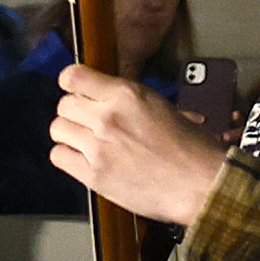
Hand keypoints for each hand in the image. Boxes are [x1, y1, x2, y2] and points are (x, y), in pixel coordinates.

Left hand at [50, 63, 228, 226]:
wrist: (201, 183)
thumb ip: (126, 100)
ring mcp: (98, 146)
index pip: (73, 77)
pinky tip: (84, 158)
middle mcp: (108, 117)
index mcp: (127, 95)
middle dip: (74, 111)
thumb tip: (105, 95)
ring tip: (86, 140)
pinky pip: (58, 157)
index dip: (72, 84)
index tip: (77, 91)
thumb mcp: (161, 106)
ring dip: (69, 133)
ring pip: (57, 129)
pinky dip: (67, 156)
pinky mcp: (93, 174)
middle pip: (63, 104)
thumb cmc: (191, 147)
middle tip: (88, 121)